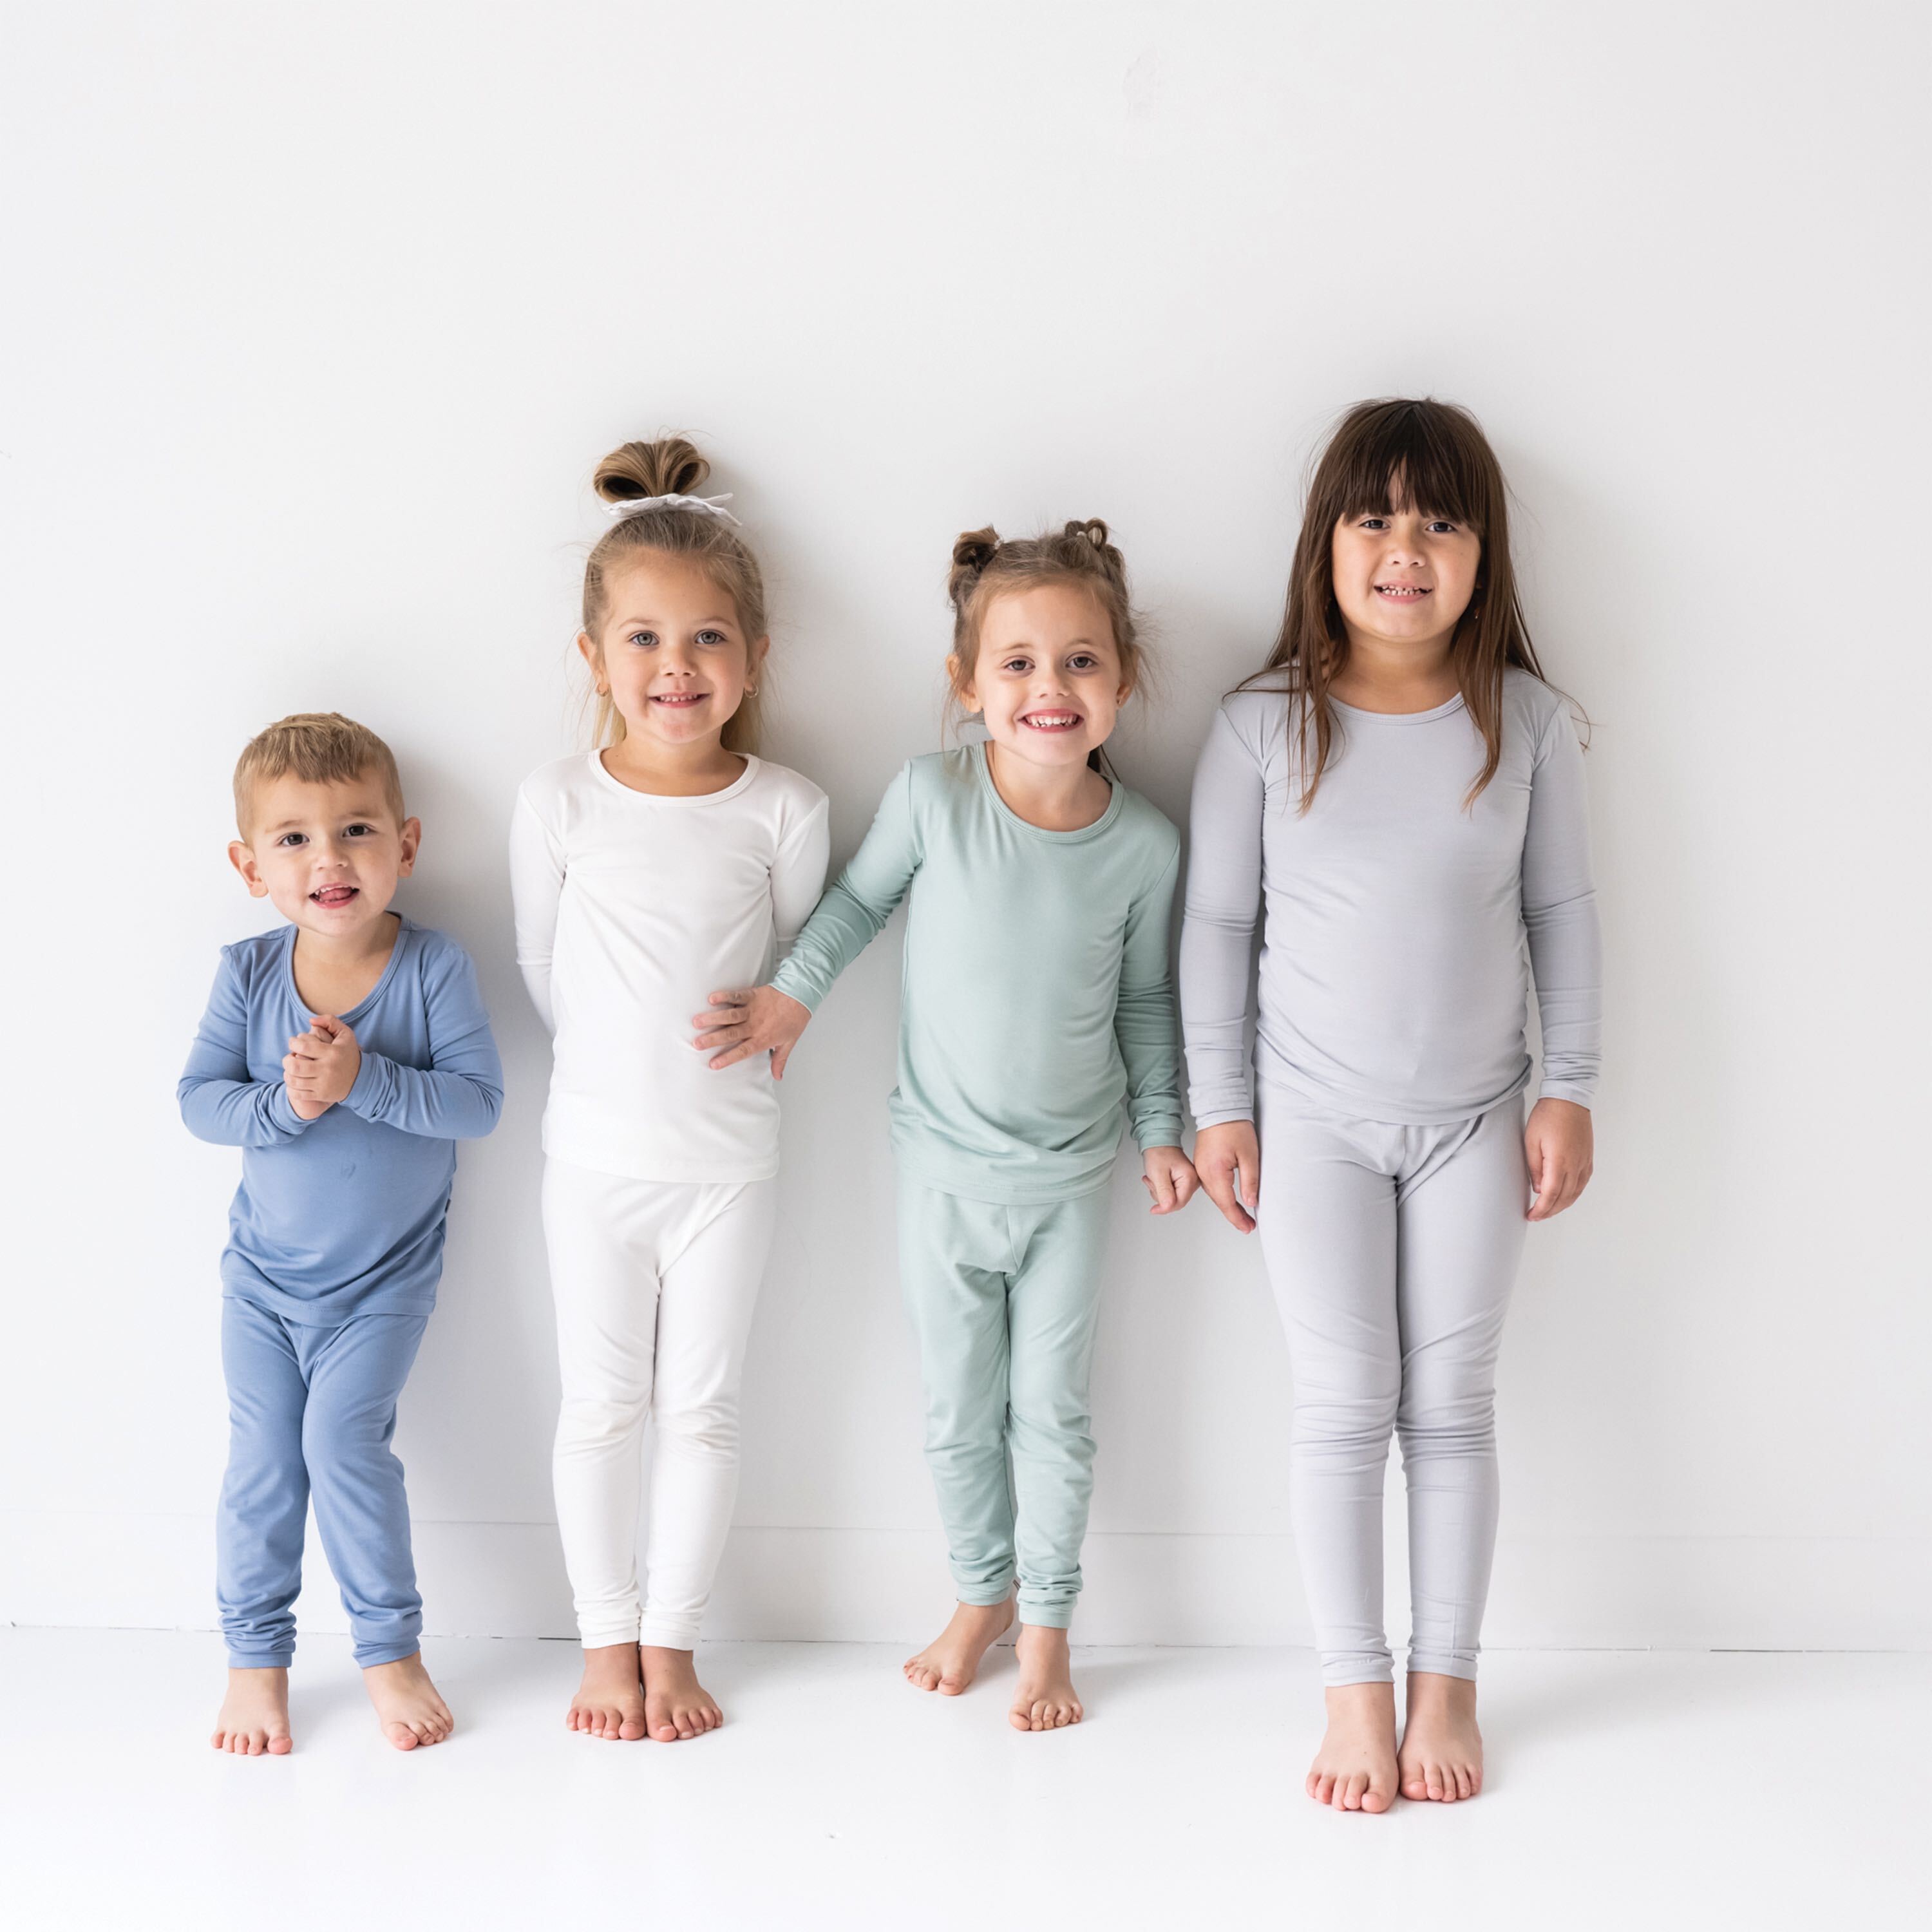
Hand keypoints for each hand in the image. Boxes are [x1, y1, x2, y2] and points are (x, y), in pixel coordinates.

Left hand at [283, 1014, 360, 1115]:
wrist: (361, 1079)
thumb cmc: (348, 1053)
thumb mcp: (345, 1034)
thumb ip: (329, 1021)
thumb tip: (310, 1021)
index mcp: (332, 1052)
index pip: (303, 1046)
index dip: (293, 1043)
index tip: (293, 1042)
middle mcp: (327, 1069)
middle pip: (295, 1066)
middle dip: (286, 1060)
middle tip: (288, 1057)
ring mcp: (324, 1084)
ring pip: (294, 1081)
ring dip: (287, 1074)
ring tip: (290, 1069)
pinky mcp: (321, 1095)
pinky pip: (298, 1093)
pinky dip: (291, 1088)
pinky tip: (294, 1080)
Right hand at [691, 985, 811, 1078]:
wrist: (801, 996)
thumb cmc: (794, 1020)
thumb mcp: (788, 1043)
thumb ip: (779, 1060)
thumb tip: (777, 1077)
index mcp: (762, 1039)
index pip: (742, 1051)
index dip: (727, 1058)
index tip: (713, 1064)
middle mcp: (755, 1025)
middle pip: (731, 1033)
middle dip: (712, 1039)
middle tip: (696, 1043)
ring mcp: (753, 1010)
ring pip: (730, 1015)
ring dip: (713, 1018)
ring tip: (697, 1022)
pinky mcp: (752, 995)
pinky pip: (737, 995)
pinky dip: (725, 996)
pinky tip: (712, 998)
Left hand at [1141, 1145, 1199, 1214]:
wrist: (1159, 1142)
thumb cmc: (1159, 1153)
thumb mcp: (1158, 1174)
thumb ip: (1164, 1192)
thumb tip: (1167, 1207)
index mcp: (1190, 1178)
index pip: (1179, 1203)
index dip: (1165, 1207)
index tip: (1153, 1209)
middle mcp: (1193, 1181)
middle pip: (1176, 1202)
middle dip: (1161, 1196)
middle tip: (1153, 1182)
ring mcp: (1189, 1182)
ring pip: (1172, 1199)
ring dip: (1159, 1191)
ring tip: (1154, 1178)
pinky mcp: (1183, 1182)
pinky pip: (1171, 1194)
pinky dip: (1160, 1189)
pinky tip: (1157, 1180)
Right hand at [1194, 1120, 1259, 1231]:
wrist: (1219, 1108)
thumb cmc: (1234, 1127)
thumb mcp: (1249, 1156)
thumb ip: (1250, 1182)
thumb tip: (1250, 1202)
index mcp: (1215, 1172)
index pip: (1226, 1203)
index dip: (1238, 1218)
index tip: (1248, 1228)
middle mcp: (1203, 1172)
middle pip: (1218, 1201)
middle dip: (1234, 1215)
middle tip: (1248, 1225)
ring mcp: (1199, 1168)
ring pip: (1213, 1194)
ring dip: (1227, 1206)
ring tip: (1241, 1215)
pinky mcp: (1201, 1164)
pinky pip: (1210, 1185)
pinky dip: (1220, 1195)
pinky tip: (1229, 1199)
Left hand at [1525, 1097, 1592, 1219]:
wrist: (1568, 1099)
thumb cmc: (1548, 1116)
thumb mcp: (1531, 1141)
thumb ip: (1535, 1168)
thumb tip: (1539, 1189)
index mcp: (1560, 1162)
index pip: (1551, 1195)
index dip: (1541, 1209)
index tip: (1531, 1215)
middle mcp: (1576, 1165)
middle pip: (1564, 1198)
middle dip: (1550, 1211)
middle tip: (1537, 1216)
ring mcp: (1585, 1162)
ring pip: (1575, 1193)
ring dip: (1562, 1205)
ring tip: (1548, 1210)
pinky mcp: (1588, 1158)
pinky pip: (1582, 1183)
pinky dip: (1573, 1194)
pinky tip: (1564, 1196)